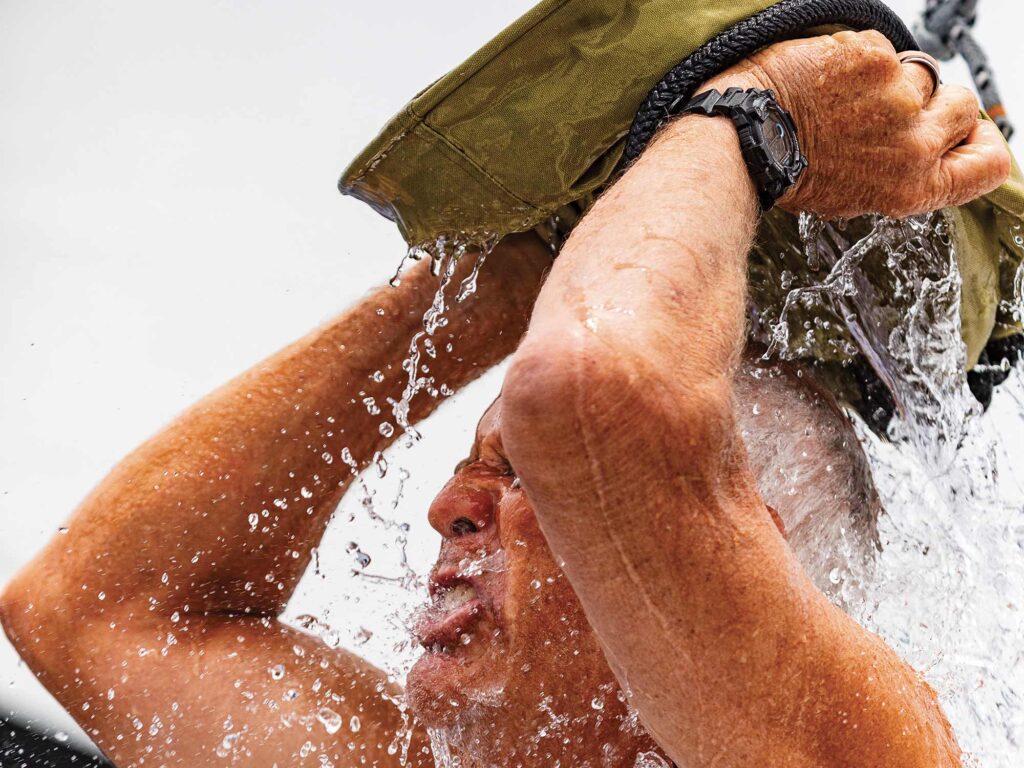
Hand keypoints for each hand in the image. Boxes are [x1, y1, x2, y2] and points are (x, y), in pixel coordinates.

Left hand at [710, 30, 1011, 218]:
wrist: (746, 139)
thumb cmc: (789, 169)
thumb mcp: (855, 194)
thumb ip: (901, 174)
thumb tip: (931, 149)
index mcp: (913, 188)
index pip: (989, 166)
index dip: (982, 143)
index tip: (965, 132)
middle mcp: (913, 148)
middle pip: (964, 106)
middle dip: (931, 101)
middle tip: (883, 110)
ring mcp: (897, 101)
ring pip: (921, 74)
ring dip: (887, 81)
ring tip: (841, 100)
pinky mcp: (875, 62)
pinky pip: (881, 50)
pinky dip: (855, 60)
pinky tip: (823, 81)